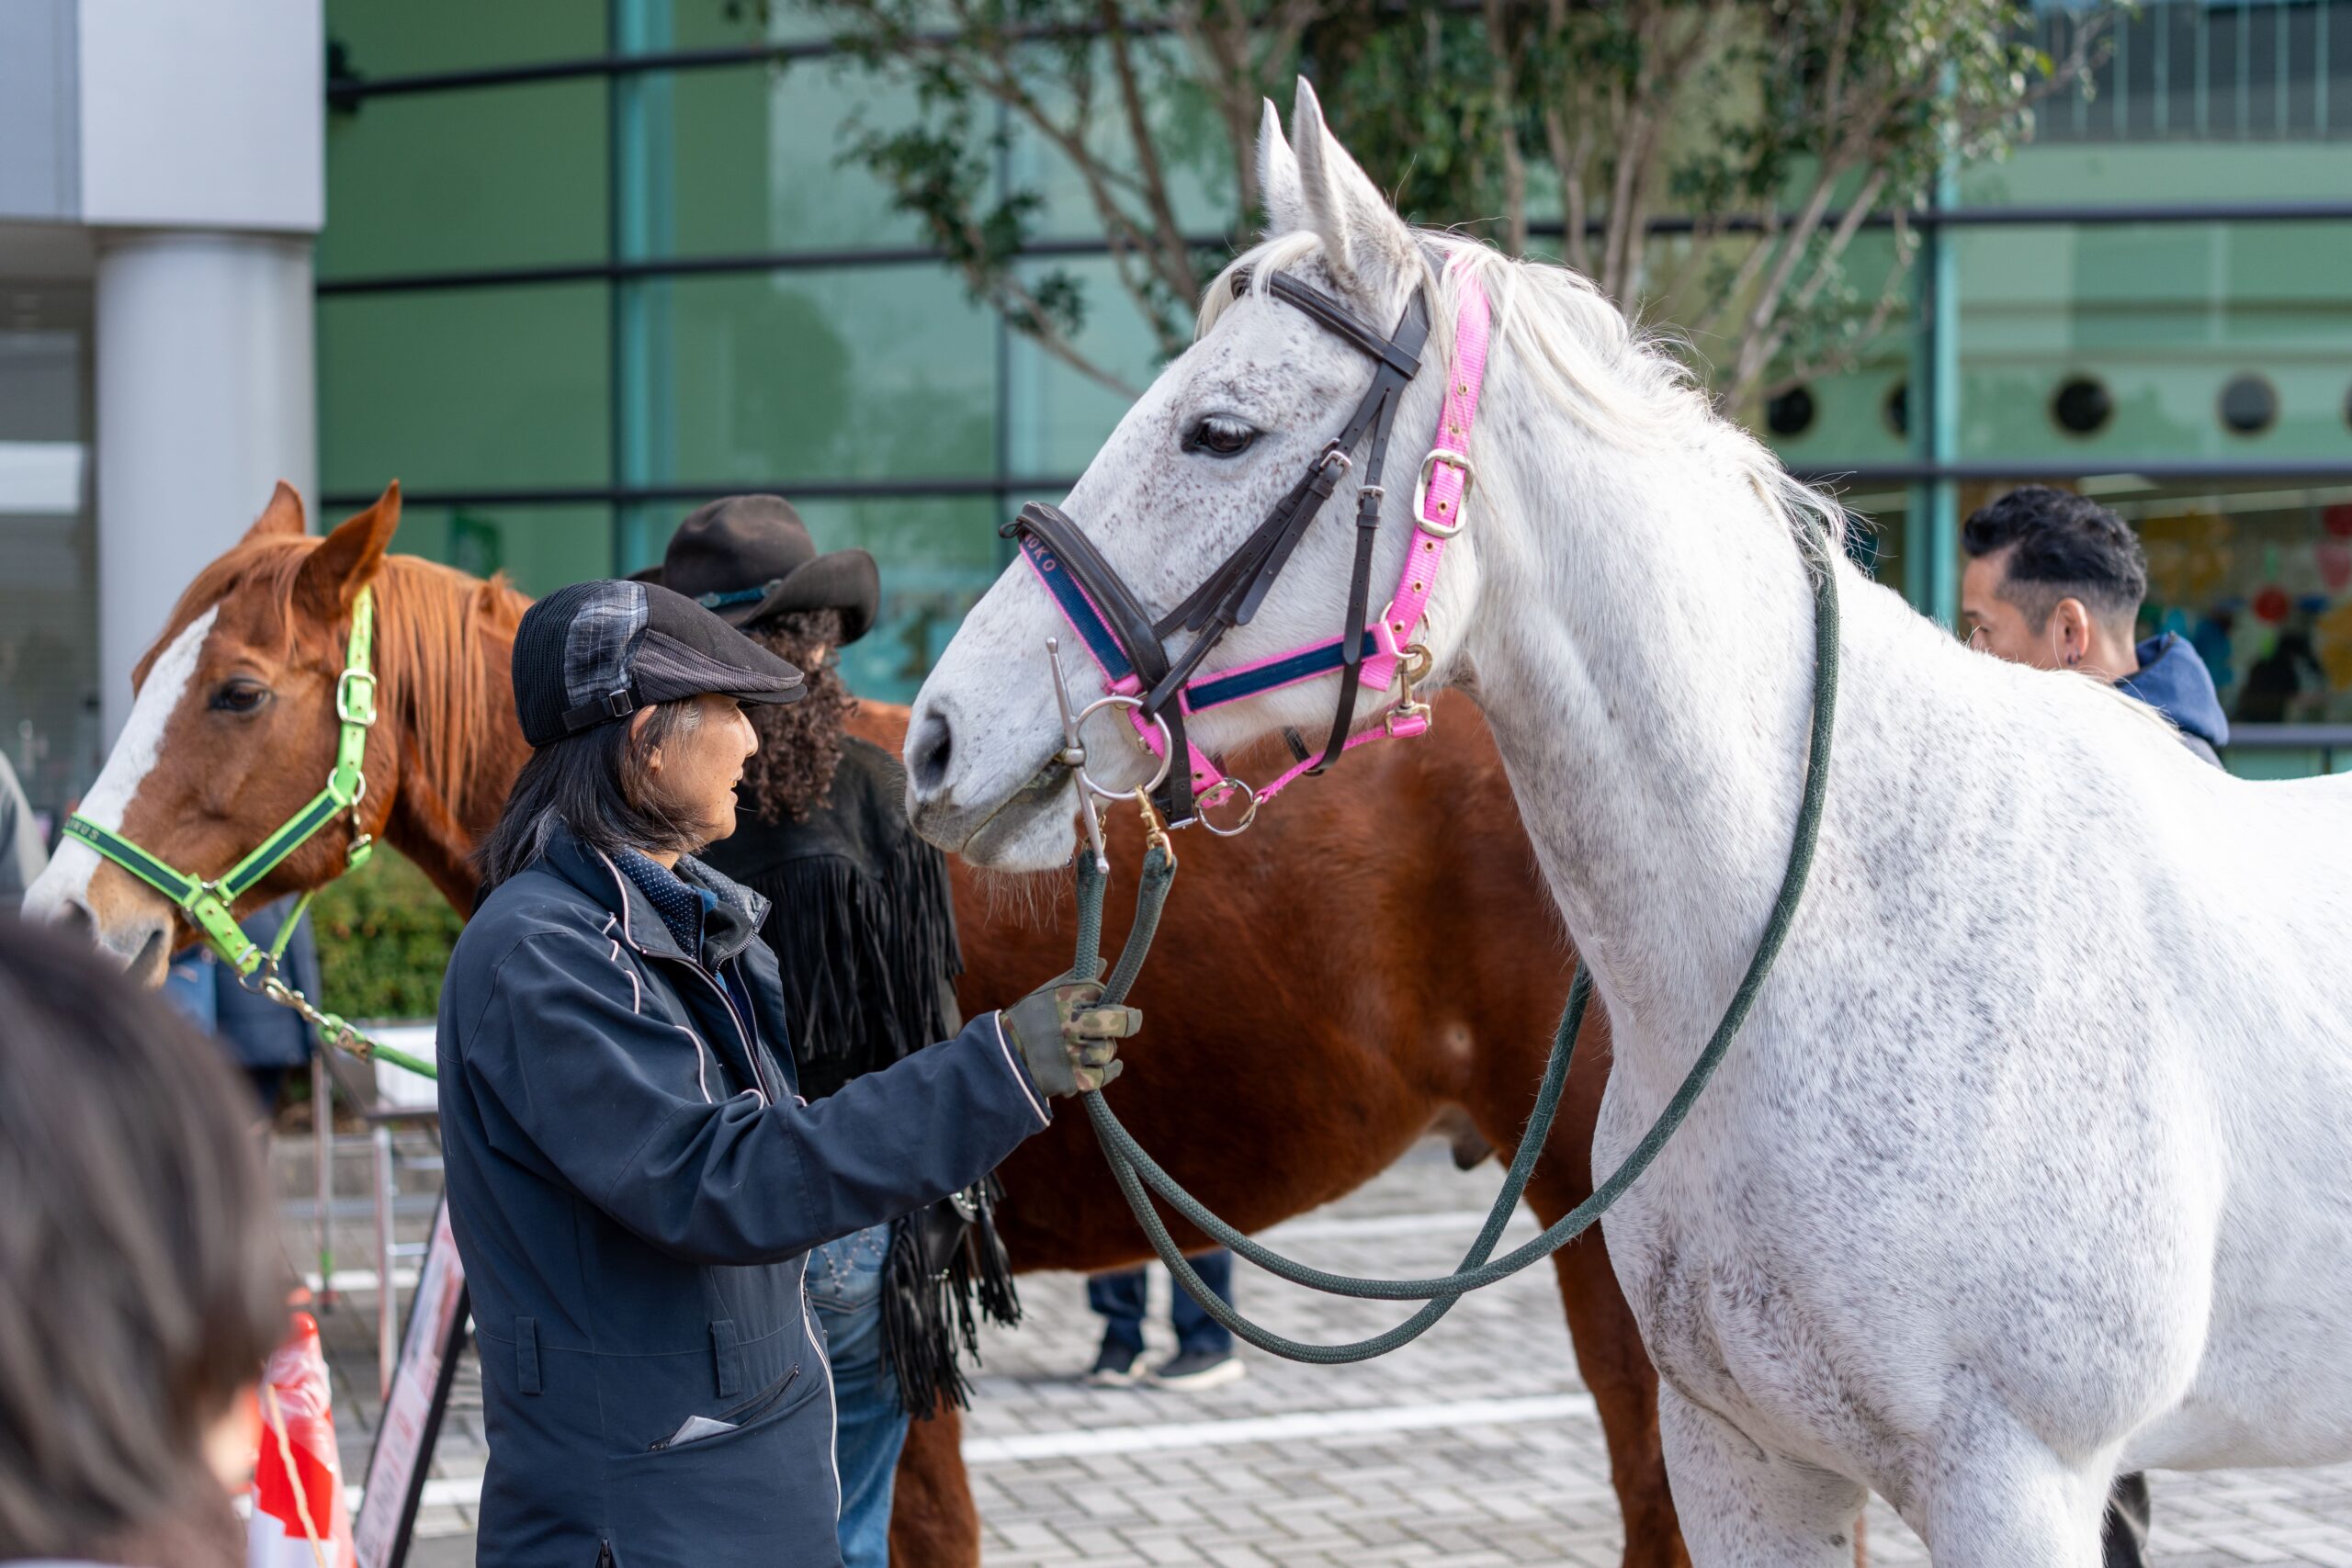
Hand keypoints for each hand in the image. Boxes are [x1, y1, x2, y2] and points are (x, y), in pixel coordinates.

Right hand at [999, 979, 1140, 1097]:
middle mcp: (1069, 1024)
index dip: (1104, 998)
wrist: (1001, 1059)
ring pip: (1107, 1050)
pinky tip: (1113, 1065)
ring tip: (1092, 1047)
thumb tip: (1103, 961)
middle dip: (1130, 1020)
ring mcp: (1072, 1053)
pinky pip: (1103, 1074)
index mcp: (1062, 999)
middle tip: (1134, 1018)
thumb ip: (1075, 979)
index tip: (1103, 1003)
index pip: (1099, 992)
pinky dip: (1110, 1070)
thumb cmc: (1026, 1021)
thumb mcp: (1046, 994)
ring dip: (1106, 1049)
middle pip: (1116, 1021)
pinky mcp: (1072, 1078)